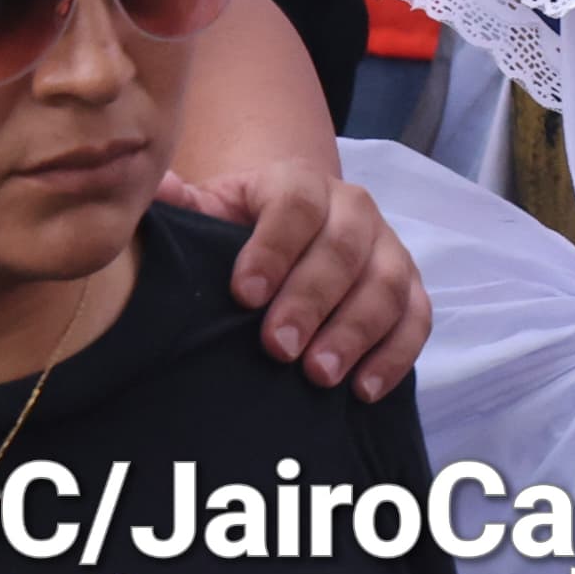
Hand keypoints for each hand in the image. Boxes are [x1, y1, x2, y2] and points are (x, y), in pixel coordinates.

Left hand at [157, 163, 432, 401]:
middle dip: (312, 298)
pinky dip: (396, 353)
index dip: (273, 248)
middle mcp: (353, 208)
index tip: (244, 294)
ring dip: (356, 330)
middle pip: (344, 246)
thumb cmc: (239, 232)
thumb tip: (157, 190)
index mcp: (299, 183)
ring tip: (319, 375)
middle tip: (279, 347)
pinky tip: (364, 391)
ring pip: (387, 283)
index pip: (296, 204)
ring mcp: (387, 247)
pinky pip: (417, 317)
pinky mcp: (411, 287)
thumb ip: (183, 206)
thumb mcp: (208, 212)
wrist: (289, 231)